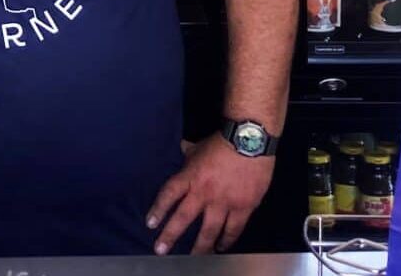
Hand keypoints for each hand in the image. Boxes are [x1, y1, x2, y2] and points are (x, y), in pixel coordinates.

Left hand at [146, 135, 273, 254]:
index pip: (169, 194)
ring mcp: (224, 201)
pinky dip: (227, 240)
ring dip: (201, 246)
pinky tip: (222, 247)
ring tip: (195, 258)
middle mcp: (204, 192)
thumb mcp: (199, 146)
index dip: (158, 210)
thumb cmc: (221, 142)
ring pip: (209, 230)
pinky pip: (234, 229)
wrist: (250, 140)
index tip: (150, 224)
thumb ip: (189, 153)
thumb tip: (181, 148)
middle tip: (161, 250)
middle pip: (183, 217)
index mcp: (190, 176)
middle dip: (170, 235)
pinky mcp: (243, 207)